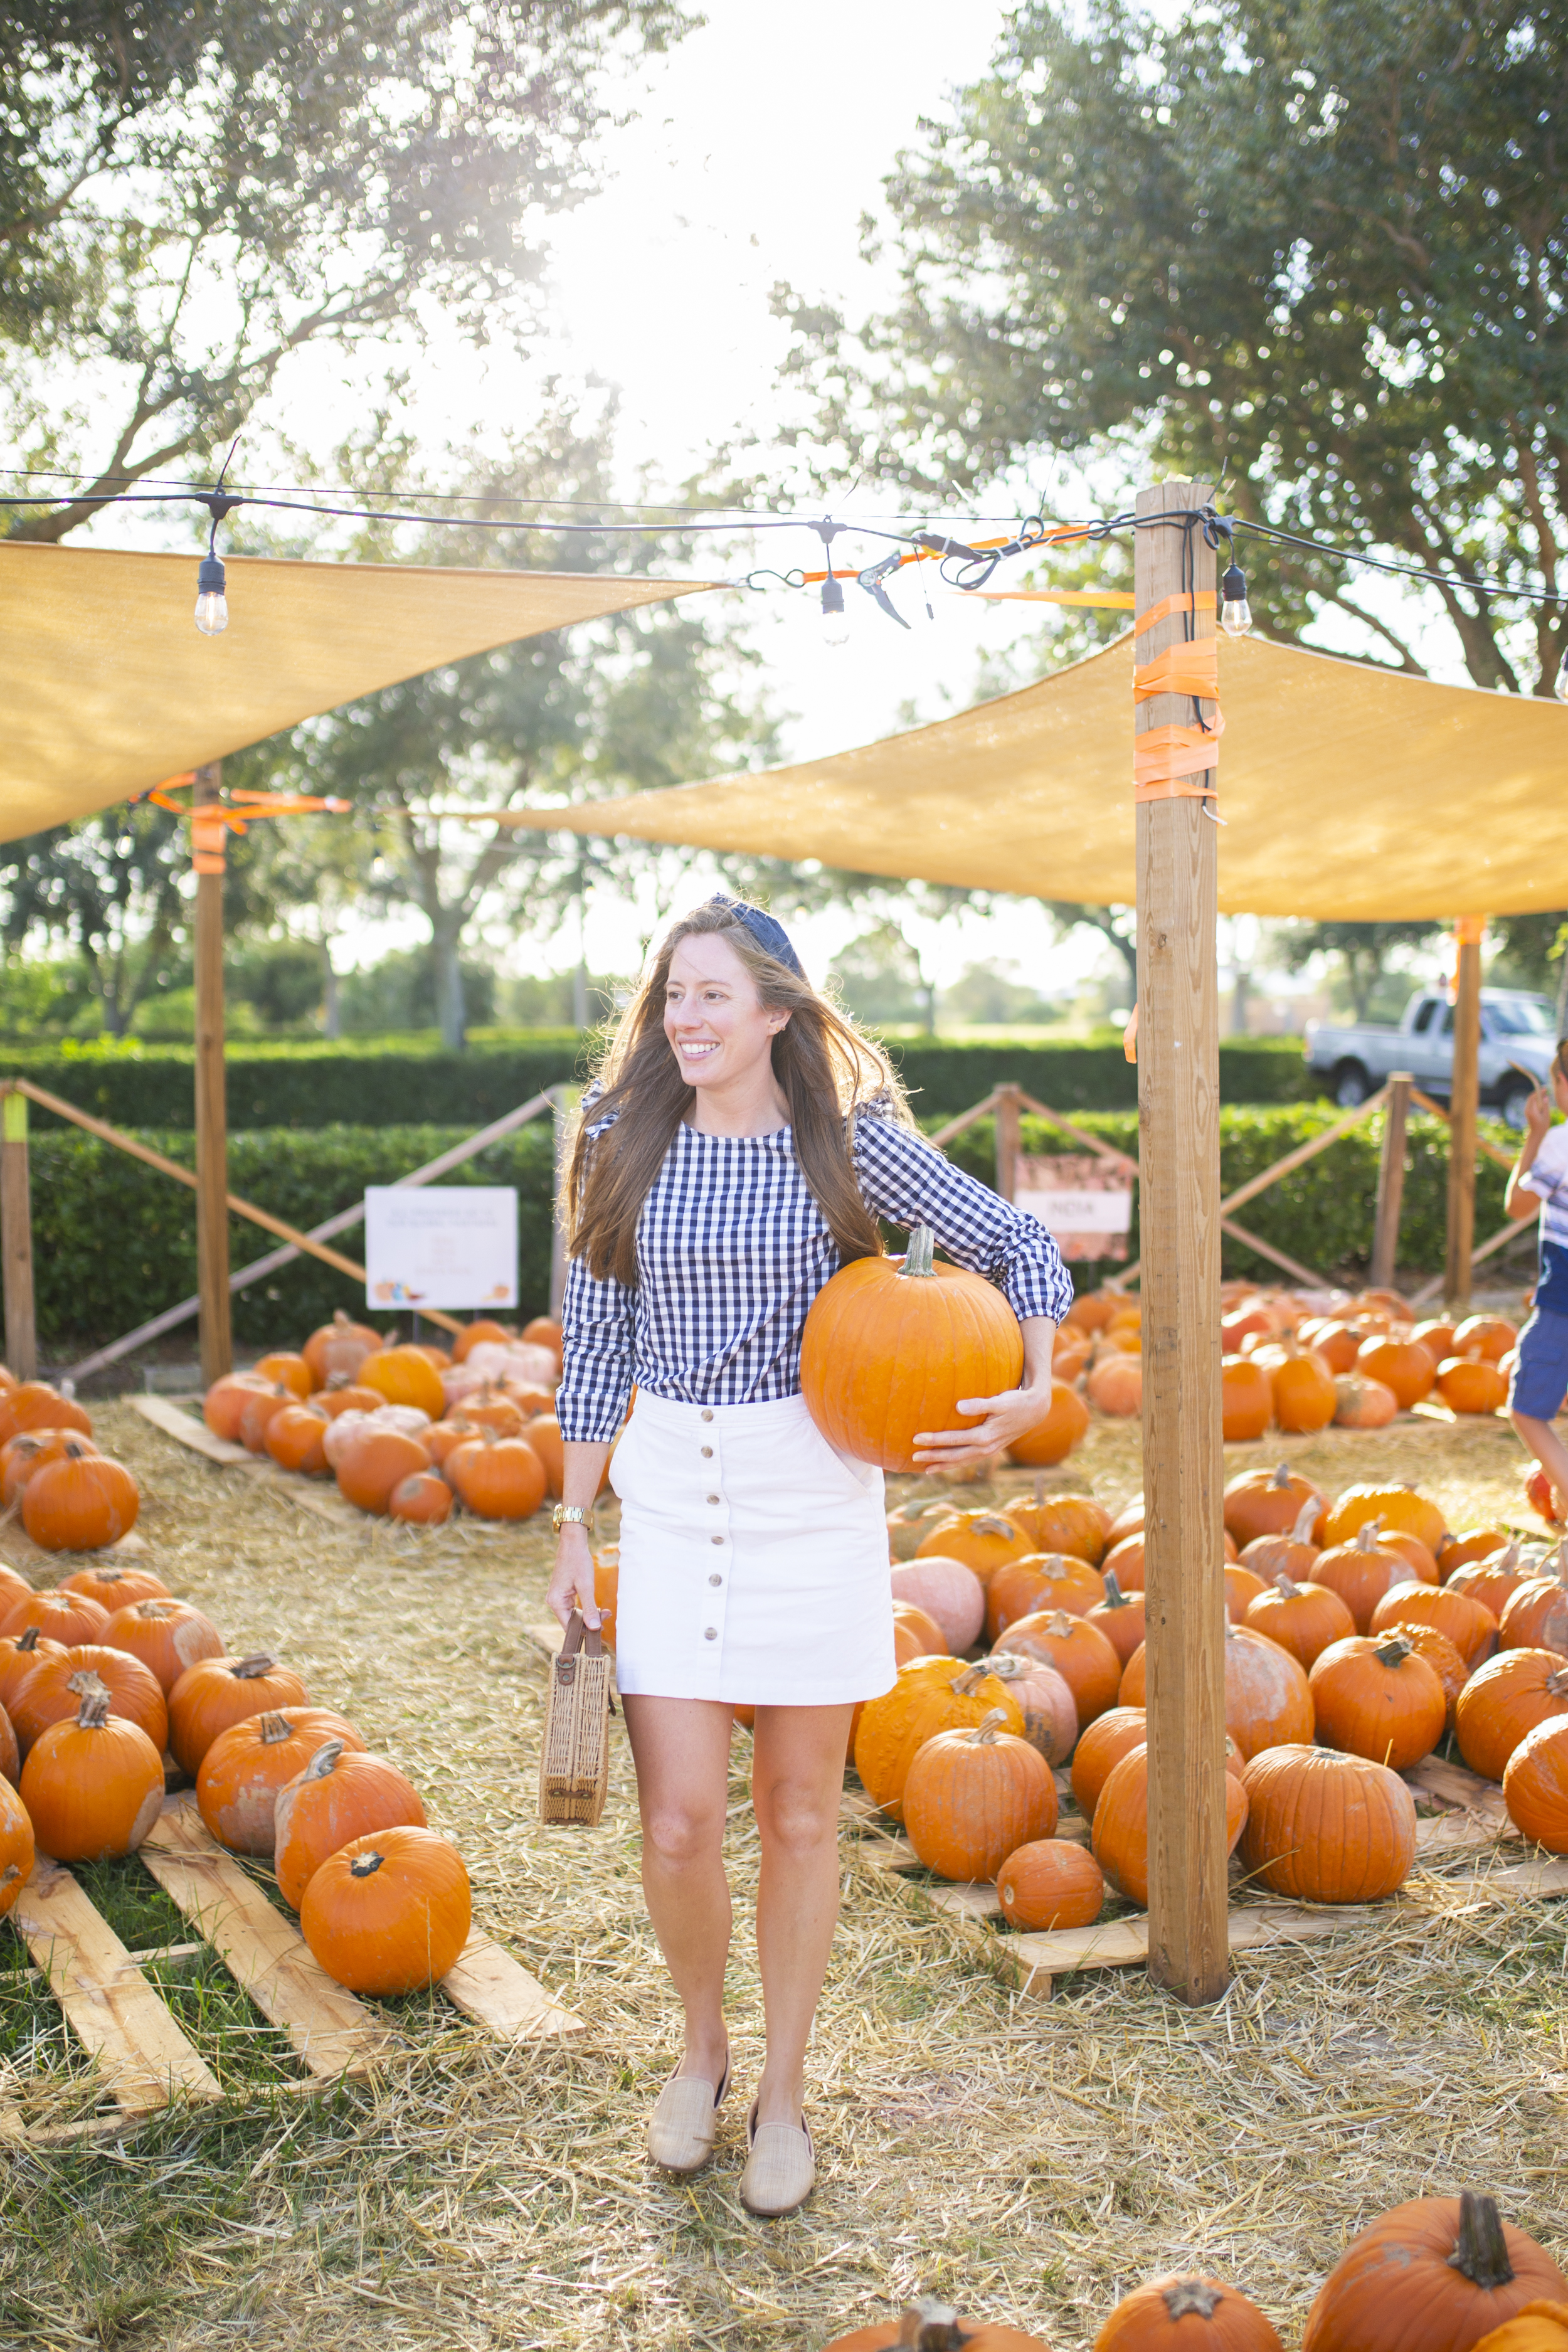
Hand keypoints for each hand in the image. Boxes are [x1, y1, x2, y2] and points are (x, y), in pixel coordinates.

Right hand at [546, 1523, 600, 1629]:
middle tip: (606, 1615)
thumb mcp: (586, 1586)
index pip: (569, 1626)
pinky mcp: (563, 1593)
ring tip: (605, 1611)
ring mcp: (558, 1598)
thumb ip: (589, 1608)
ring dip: (589, 1615)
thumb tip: (594, 1628)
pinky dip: (585, 1608)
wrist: (573, 1544)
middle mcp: (554, 1602)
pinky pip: (573, 1607)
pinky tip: (597, 1607)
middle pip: (571, 1622)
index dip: (585, 1630)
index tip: (601, 1628)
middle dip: (589, 1621)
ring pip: (574, 1615)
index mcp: (556, 1602)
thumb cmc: (578, 1562)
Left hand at [913, 1385, 1050, 1469]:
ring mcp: (988, 1451)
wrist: (1035, 1410)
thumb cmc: (1016, 1401)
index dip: (935, 1440)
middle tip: (913, 1456)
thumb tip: (959, 1406)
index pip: (955, 1440)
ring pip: (961, 1462)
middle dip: (934, 1456)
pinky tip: (943, 1465)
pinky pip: (968, 1460)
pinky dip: (954, 1464)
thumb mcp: (1000, 1401)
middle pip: (955, 1455)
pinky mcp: (990, 1449)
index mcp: (986, 1437)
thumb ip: (979, 1404)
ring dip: (943, 1465)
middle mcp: (986, 1448)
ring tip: (924, 1469)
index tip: (916, 1438)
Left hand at [1526, 1083, 1554, 1139]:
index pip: (1533, 1098)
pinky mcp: (1527, 1112)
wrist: (1536, 1134)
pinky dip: (1535, 1100)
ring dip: (1536, 1096)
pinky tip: (1541, 1099)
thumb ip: (1545, 1106)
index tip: (1544, 1088)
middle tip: (1544, 1089)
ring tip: (1544, 1093)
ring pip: (1530, 1100)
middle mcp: (1527, 1110)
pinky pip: (1530, 1103)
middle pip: (1531, 1097)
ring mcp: (1526, 1111)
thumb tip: (1545, 1097)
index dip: (1539, 1092)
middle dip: (1537, 1092)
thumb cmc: (1542, 1126)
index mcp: (1532, 1110)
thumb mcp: (1546, 1115)